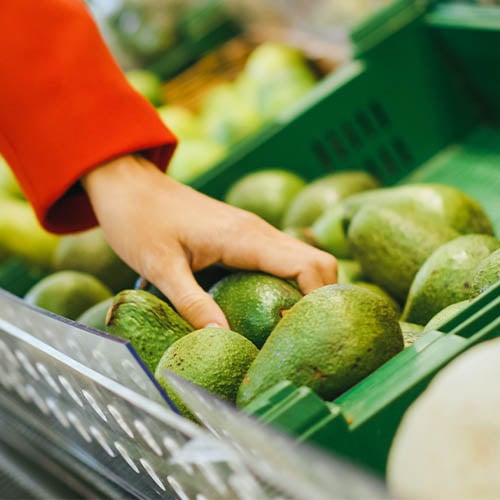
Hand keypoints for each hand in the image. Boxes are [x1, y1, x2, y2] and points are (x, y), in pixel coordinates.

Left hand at [82, 155, 336, 328]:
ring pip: (302, 260)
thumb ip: (192, 303)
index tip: (303, 335)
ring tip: (287, 328)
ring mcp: (253, 231)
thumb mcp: (161, 265)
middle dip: (320, 300)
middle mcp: (258, 231)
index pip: (309, 266)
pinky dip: (288, 283)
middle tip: (303, 337)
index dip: (317, 302)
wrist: (129, 183)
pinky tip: (269, 307)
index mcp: (245, 237)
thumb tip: (223, 339)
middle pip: (317, 262)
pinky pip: (281, 259)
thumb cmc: (139, 220)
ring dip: (305, 292)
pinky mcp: (243, 235)